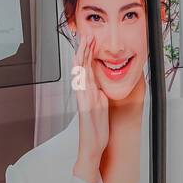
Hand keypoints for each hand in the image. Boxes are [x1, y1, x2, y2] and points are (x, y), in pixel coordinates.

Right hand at [72, 37, 108, 182]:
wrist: (92, 147)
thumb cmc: (97, 129)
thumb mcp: (102, 106)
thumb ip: (99, 95)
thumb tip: (101, 86)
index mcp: (90, 92)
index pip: (88, 68)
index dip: (89, 53)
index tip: (92, 39)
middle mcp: (85, 94)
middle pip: (82, 68)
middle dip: (84, 51)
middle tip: (87, 35)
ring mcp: (84, 101)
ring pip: (80, 76)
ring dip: (82, 60)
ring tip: (84, 46)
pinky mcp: (85, 109)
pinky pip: (82, 92)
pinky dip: (81, 80)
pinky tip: (81, 71)